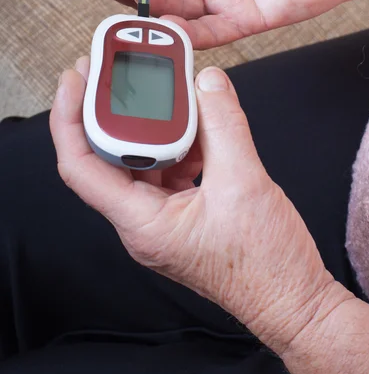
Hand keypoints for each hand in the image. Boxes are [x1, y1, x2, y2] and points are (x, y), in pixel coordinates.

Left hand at [49, 58, 345, 350]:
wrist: (293, 300)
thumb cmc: (267, 264)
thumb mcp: (245, 182)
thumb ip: (225, 125)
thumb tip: (209, 81)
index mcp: (143, 223)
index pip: (82, 166)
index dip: (70, 116)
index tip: (78, 77)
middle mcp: (144, 223)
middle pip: (110, 158)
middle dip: (114, 113)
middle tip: (120, 73)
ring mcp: (164, 221)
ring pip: (143, 163)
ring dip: (156, 128)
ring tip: (173, 96)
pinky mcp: (185, 216)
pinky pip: (170, 171)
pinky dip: (182, 144)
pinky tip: (203, 127)